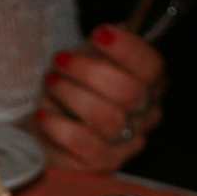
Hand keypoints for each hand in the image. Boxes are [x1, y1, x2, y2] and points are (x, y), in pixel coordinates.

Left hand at [34, 24, 165, 171]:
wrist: (50, 121)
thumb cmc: (76, 83)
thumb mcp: (91, 55)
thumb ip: (105, 43)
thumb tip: (111, 32)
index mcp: (150, 82)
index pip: (152, 66)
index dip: (127, 49)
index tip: (98, 34)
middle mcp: (145, 113)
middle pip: (129, 93)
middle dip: (89, 72)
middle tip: (61, 60)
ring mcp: (126, 141)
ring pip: (108, 118)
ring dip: (71, 95)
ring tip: (51, 83)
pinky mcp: (102, 163)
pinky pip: (85, 145)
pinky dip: (59, 126)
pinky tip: (43, 114)